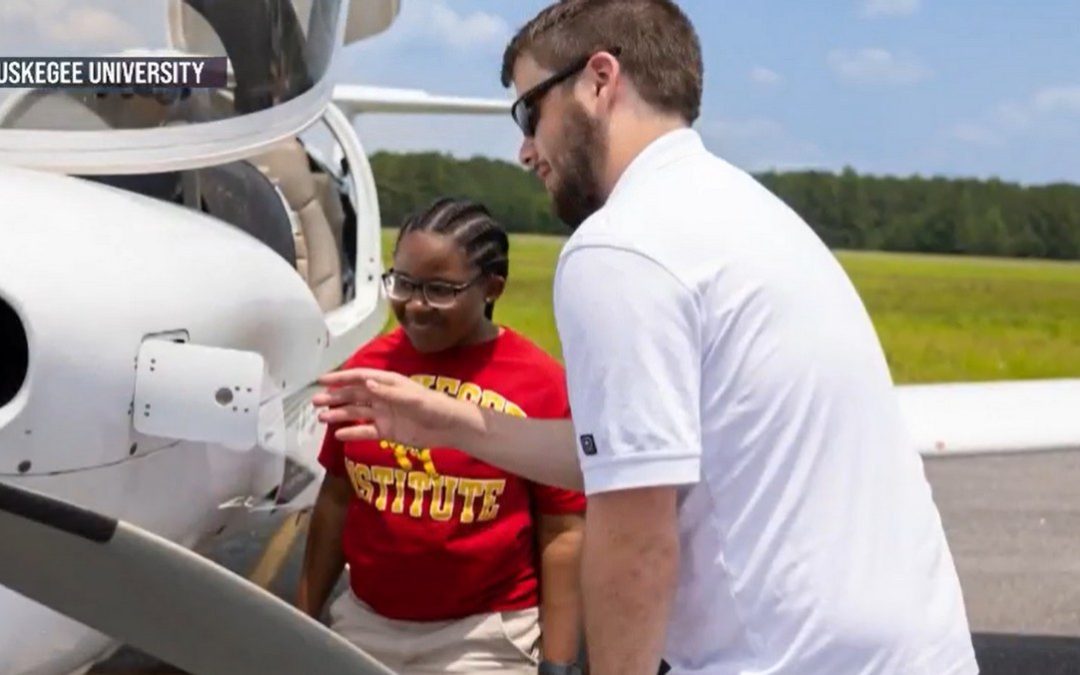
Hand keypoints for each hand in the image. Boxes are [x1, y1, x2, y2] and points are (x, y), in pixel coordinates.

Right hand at [313, 368, 472, 446]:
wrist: (450, 427)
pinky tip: (338, 434)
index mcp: (388, 383)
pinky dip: (352, 432)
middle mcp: (382, 397)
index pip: (360, 378)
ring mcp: (384, 414)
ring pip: (356, 413)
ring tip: (321, 418)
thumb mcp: (413, 398)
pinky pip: (366, 431)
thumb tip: (366, 384)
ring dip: (339, 414)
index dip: (341, 378)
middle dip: (335, 397)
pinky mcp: (387, 431)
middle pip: (354, 395)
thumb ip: (389, 392)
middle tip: (315, 401)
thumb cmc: (434, 406)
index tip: (322, 381)